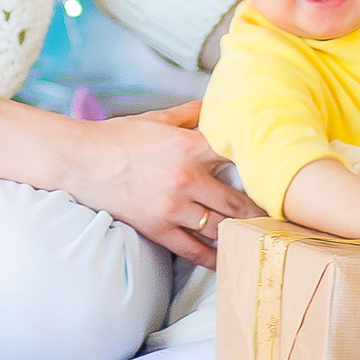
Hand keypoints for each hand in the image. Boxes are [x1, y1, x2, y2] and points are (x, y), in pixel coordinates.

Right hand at [54, 101, 260, 267]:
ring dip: (241, 232)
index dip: (262, 165)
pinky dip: (214, 257)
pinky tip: (228, 257)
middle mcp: (186, 178)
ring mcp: (172, 207)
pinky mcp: (159, 229)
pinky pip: (194, 251)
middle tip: (280, 215)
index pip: (239, 156)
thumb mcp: (157, 119)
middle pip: (238, 201)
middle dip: (260, 209)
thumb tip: (217, 102)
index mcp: (188, 146)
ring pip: (221, 227)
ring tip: (259, 235)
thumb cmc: (118, 137)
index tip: (279, 173)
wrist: (79, 161)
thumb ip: (191, 113)